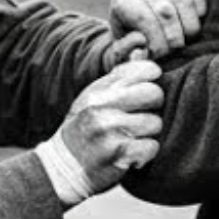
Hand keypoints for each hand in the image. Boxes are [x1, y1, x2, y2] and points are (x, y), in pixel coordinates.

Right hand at [59, 60, 163, 192]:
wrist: (63, 168)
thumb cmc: (84, 130)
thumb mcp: (93, 99)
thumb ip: (118, 78)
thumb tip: (143, 50)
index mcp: (99, 89)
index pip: (144, 70)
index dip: (152, 81)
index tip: (146, 94)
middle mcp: (103, 105)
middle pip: (155, 94)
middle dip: (153, 108)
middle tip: (141, 119)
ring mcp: (109, 129)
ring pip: (155, 123)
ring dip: (149, 135)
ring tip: (132, 139)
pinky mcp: (117, 153)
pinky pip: (152, 147)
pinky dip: (145, 155)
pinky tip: (131, 155)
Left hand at [108, 0, 207, 62]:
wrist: (137, 35)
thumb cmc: (130, 48)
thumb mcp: (119, 54)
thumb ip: (124, 50)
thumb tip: (140, 40)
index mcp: (122, 3)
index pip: (144, 18)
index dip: (156, 41)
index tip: (159, 56)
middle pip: (166, 9)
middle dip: (174, 36)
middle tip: (174, 52)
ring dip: (190, 25)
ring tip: (187, 40)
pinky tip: (201, 15)